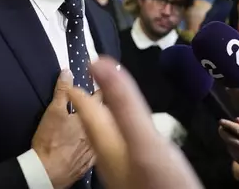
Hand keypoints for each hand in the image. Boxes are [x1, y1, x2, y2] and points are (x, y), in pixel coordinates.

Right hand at [32, 70, 94, 188]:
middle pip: (105, 115)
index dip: (100, 88)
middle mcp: (102, 133)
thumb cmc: (51, 141)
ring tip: (92, 119)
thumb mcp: (54, 112)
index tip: (98, 81)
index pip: (102, 98)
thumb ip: (63, 91)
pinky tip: (87, 140)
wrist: (47, 173)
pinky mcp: (91, 162)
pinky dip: (95, 141)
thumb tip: (67, 72)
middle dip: (101, 106)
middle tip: (95, 99)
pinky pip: (97, 147)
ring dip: (100, 124)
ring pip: (104, 132)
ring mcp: (97, 149)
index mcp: (94, 118)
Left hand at [68, 57, 202, 188]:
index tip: (78, 65)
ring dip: (109, 117)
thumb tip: (98, 63)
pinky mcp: (141, 178)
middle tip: (91, 81)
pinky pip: (127, 149)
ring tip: (109, 104)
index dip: (81, 88)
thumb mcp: (143, 140)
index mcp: (108, 144)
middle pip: (96, 124)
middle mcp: (113, 157)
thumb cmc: (160, 184)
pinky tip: (136, 139)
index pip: (87, 110)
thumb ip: (123, 103)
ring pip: (111, 137)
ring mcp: (127, 170)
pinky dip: (126, 133)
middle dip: (93, 102)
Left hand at [218, 118, 238, 173]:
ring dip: (226, 140)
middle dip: (223, 132)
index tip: (221, 121)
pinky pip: (233, 153)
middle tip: (221, 127)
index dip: (227, 124)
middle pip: (229, 138)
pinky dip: (231, 148)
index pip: (236, 129)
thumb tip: (237, 120)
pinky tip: (233, 145)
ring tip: (226, 134)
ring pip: (229, 146)